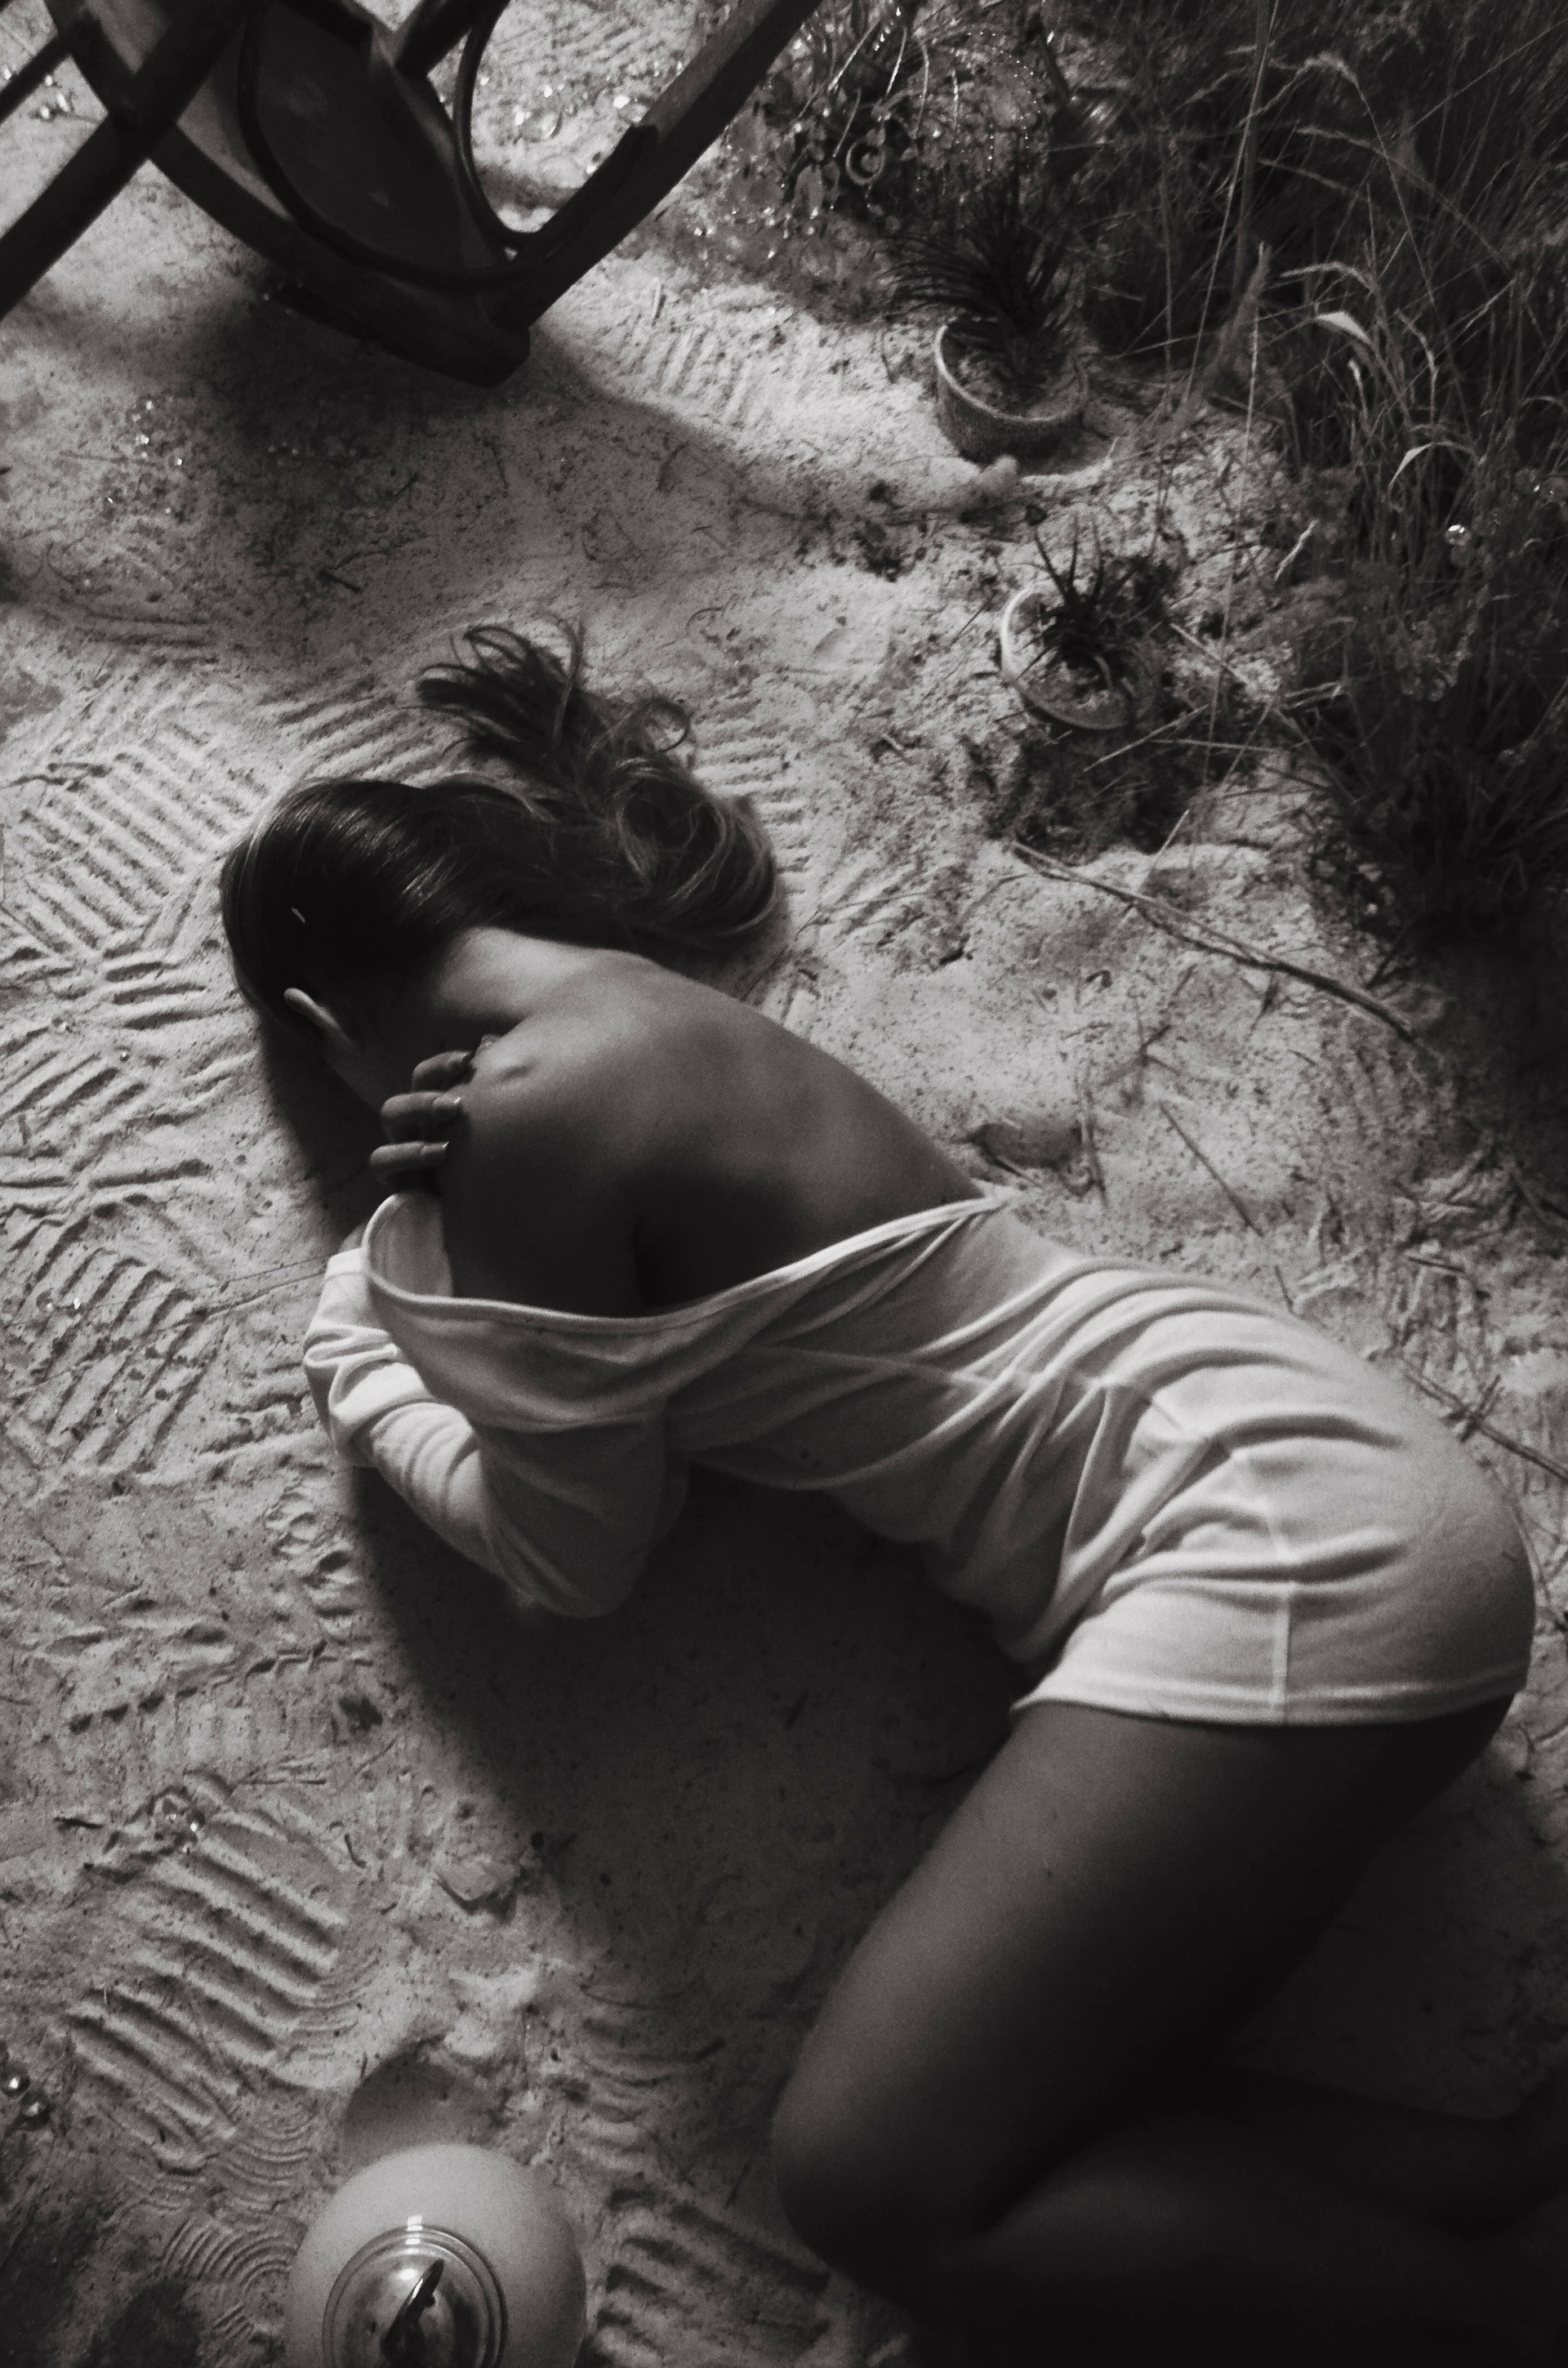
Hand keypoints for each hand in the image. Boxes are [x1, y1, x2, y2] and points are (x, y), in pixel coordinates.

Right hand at [369, 1047, 482, 1185]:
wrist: (467, 1213)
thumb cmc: (478, 1165)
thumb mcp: (488, 1128)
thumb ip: (489, 1088)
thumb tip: (492, 1041)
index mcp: (431, 1106)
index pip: (427, 1074)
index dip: (443, 1063)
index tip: (470, 1059)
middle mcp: (413, 1122)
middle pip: (411, 1082)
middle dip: (431, 1084)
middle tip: (460, 1095)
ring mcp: (398, 1145)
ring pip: (390, 1113)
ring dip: (419, 1108)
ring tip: (451, 1114)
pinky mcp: (392, 1176)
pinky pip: (381, 1159)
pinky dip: (408, 1153)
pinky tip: (440, 1153)